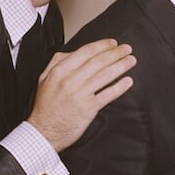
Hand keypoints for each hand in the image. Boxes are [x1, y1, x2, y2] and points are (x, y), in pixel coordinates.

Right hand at [27, 39, 135, 153]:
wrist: (43, 131)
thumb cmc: (46, 106)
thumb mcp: (45, 79)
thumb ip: (58, 63)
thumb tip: (75, 52)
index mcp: (59, 71)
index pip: (85, 52)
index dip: (102, 46)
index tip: (113, 43)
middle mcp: (69, 81)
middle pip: (99, 62)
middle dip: (116, 53)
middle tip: (127, 49)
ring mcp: (79, 94)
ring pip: (105, 75)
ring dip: (121, 66)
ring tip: (131, 61)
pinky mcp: (88, 108)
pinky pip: (108, 94)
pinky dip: (120, 86)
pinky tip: (128, 81)